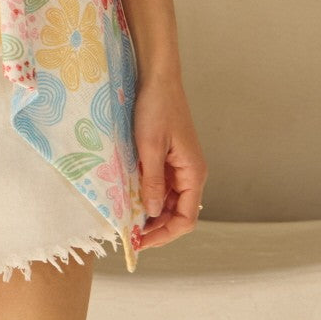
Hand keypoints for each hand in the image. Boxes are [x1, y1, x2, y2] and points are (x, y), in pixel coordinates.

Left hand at [133, 74, 207, 250]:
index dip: (164, 234)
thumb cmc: (156, 109)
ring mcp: (180, 165)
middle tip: (129, 234)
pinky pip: (160, 183)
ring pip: (167, 199)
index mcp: (193, 173)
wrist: (157, 77)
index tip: (140, 242)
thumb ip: (152, 182)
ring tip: (126, 218)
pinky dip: (147, 192)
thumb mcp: (150, 147)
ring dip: (150, 210)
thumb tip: (152, 213)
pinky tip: (130, 196)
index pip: (186, 219)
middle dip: (155, 226)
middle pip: (177, 212)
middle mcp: (190, 173)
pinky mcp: (168, 156)